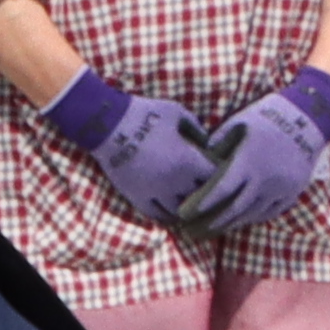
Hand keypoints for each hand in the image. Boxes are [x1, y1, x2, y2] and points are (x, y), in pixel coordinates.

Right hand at [38, 66, 241, 231]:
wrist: (108, 125)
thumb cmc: (145, 114)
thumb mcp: (177, 114)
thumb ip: (197, 129)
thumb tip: (207, 142)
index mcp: (188, 161)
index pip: (217, 178)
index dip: (221, 175)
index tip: (219, 170)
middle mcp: (175, 182)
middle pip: (202, 197)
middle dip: (207, 192)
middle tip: (208, 188)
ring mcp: (155, 192)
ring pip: (181, 211)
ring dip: (188, 207)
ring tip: (191, 202)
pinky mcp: (138, 197)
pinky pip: (158, 215)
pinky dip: (168, 214)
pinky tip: (172, 209)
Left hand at [186, 64, 329, 240]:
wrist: (306, 120)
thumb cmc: (264, 119)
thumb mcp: (236, 124)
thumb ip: (216, 143)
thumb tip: (197, 159)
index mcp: (248, 162)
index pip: (222, 189)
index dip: (202, 203)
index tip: (184, 213)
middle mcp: (265, 179)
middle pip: (235, 208)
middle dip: (213, 221)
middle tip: (192, 230)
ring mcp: (281, 188)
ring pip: (252, 213)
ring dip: (232, 222)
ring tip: (212, 228)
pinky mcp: (293, 192)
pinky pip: (270, 212)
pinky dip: (253, 217)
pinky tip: (239, 220)